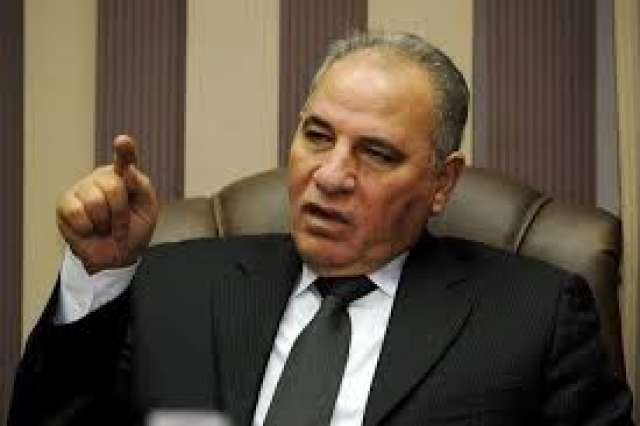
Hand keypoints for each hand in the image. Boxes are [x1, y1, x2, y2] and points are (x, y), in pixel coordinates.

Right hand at [57, 135, 158, 273]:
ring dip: (105, 223)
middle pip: (113, 186)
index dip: (124, 151)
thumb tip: (127, 171)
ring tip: (105, 227)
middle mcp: (102, 177)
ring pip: (94, 201)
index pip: (124, 160)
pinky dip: (88, 227)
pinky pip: (77, 213)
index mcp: (124, 176)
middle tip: (121, 226)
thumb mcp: (147, 210)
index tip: (123, 142)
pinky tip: (89, 229)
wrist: (115, 256)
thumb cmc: (133, 230)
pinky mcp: (65, 203)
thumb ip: (140, 187)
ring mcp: (82, 188)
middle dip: (120, 213)